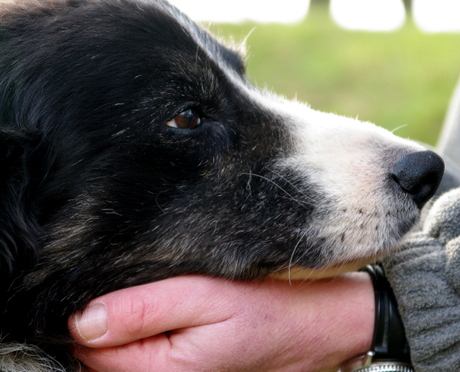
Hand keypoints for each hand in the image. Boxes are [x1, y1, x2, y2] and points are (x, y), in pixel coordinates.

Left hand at [69, 273, 373, 371]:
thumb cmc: (268, 307)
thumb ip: (143, 310)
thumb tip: (84, 321)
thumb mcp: (204, 297)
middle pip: (103, 354)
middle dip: (105, 315)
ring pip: (125, 350)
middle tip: (131, 277)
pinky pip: (150, 347)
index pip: (91, 350)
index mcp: (163, 370)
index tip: (100, 279)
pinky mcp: (190, 364)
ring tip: (151, 286)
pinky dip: (146, 323)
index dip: (87, 312)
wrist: (316, 322)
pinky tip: (165, 301)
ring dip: (127, 318)